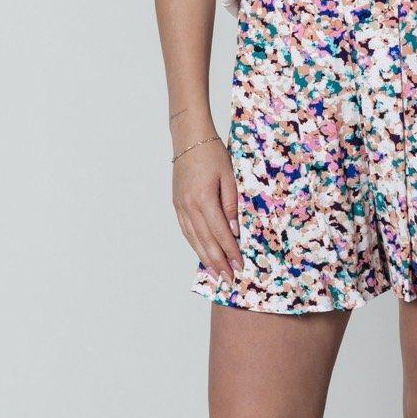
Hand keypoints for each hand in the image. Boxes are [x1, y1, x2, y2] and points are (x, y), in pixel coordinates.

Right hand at [172, 136, 243, 284]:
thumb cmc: (213, 153)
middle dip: (218, 262)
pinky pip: (186, 230)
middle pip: (205, 241)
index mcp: (203, 199)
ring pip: (193, 239)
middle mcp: (189, 206)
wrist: (190, 138)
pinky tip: (202, 253)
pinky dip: (195, 244)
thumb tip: (234, 231)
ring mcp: (180, 206)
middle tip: (229, 279)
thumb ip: (231, 204)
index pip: (220, 232)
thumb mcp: (229, 175)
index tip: (239, 266)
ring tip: (216, 273)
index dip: (230, 251)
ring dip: (205, 258)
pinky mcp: (177, 204)